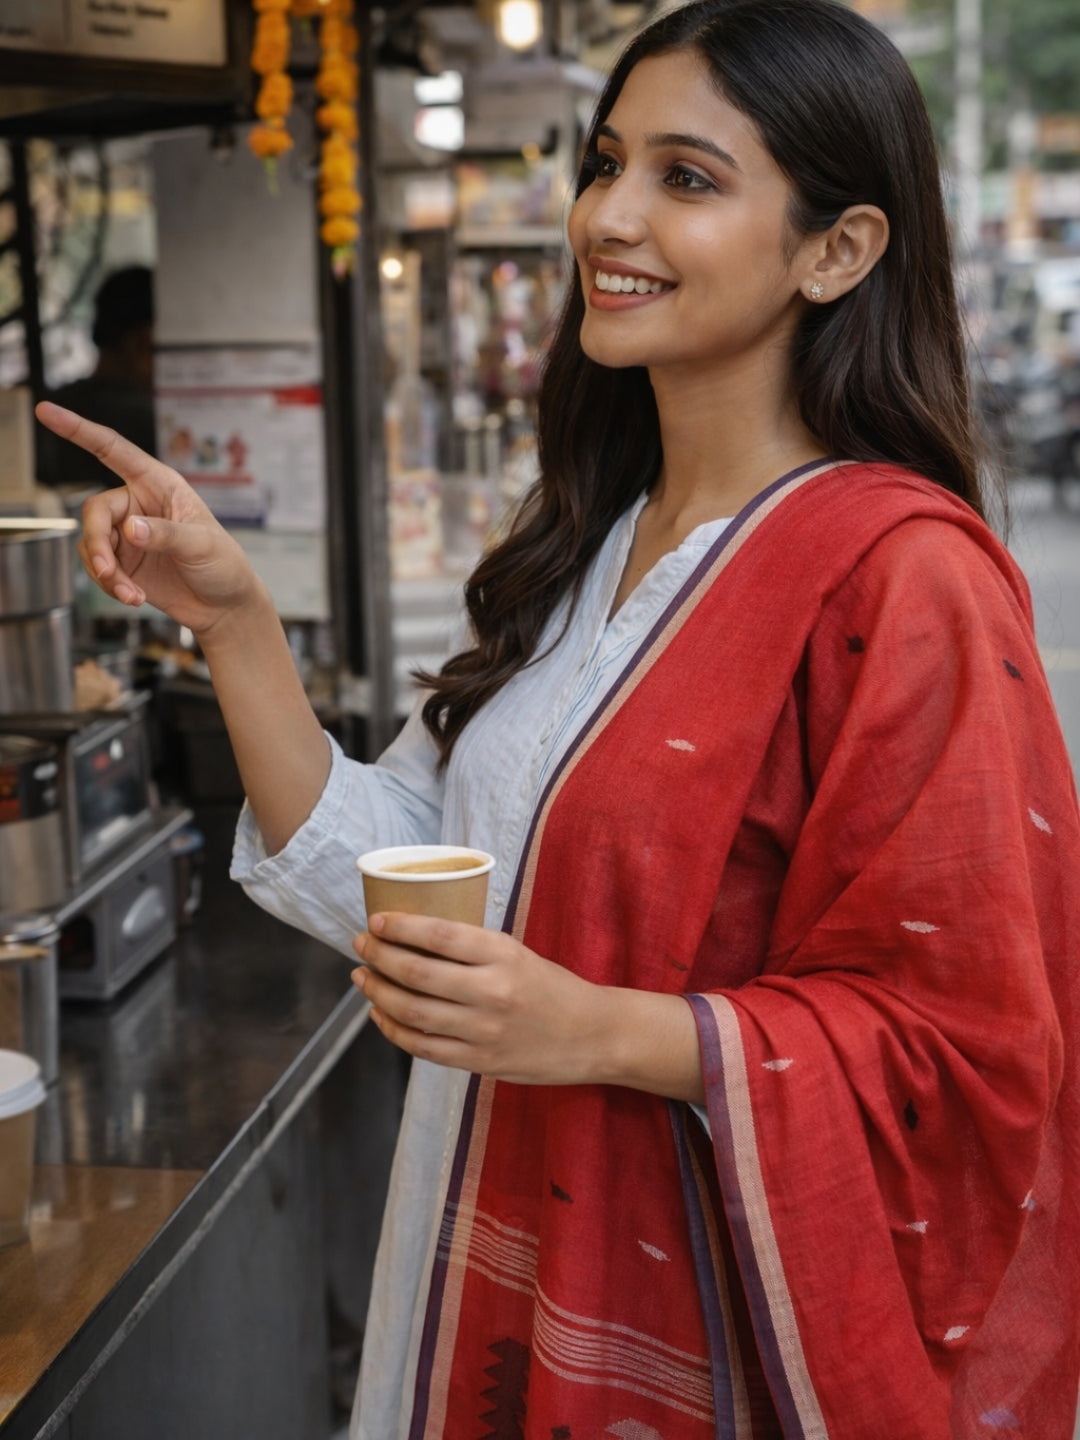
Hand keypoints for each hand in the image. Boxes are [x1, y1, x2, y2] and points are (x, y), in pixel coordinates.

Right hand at [35, 401, 260, 636]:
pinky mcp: (123, 563)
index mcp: (159, 484)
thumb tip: (130, 528)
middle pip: (95, 510)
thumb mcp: (202, 545)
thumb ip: (166, 534)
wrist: (224, 607)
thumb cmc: (224, 565)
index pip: (114, 450)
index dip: (79, 430)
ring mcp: (128, 535)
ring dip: (105, 571)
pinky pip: (98, 567)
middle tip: (108, 570)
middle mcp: (138, 504)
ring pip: (92, 543)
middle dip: (98, 542)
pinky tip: (133, 597)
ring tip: (130, 593)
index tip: (48, 412)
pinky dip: (110, 585)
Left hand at [352, 913, 610, 1085]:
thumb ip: (473, 949)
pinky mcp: (479, 1061)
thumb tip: (413, 937)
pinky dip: (394, 1029)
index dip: (400, 927)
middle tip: (361, 944)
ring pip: (412, 1011)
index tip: (377, 920)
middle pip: (417, 973)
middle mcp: (492, 992)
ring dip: (378, 992)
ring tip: (363, 977)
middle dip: (379, 956)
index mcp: (504, 955)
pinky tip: (381, 1014)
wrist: (591, 1035)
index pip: (440, 935)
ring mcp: (483, 1030)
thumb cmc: (551, 988)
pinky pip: (422, 1046)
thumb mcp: (518, 953)